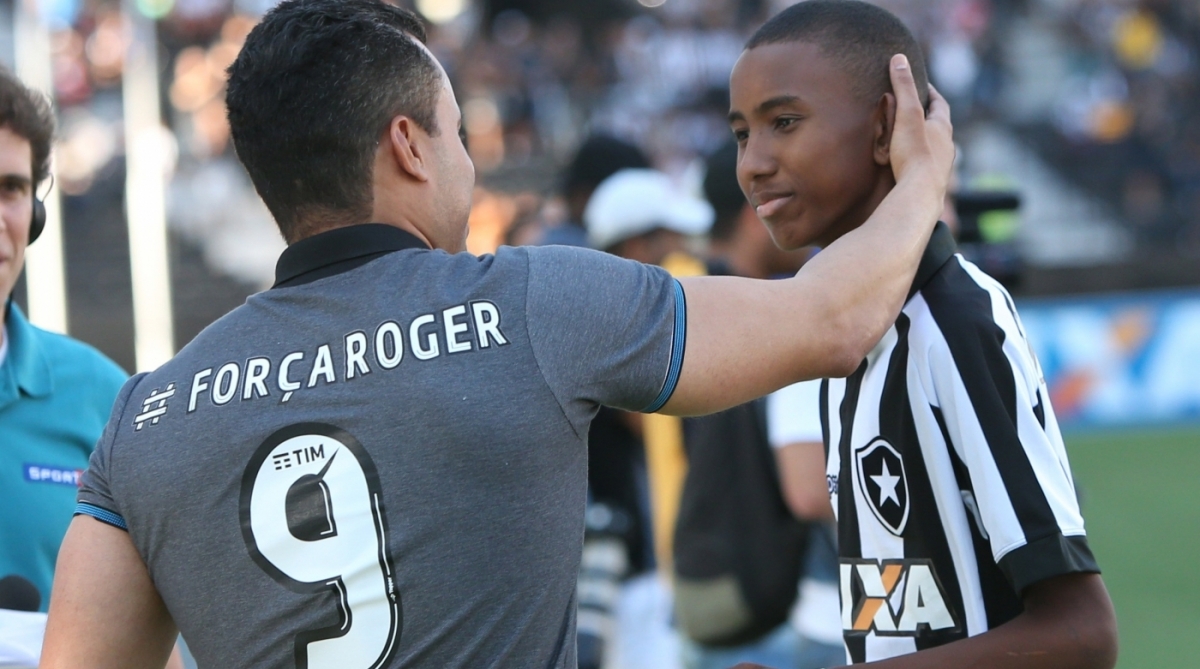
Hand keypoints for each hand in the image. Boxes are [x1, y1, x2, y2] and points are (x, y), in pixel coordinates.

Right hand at [887, 54, 953, 199]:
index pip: (940, 104)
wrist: (919, 195)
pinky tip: (909, 165)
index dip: (931, 93)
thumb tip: (899, 58)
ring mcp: (941, 167)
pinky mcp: (931, 183)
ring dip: (925, 140)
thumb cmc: (914, 154)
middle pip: (939, 126)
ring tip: (911, 138)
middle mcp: (947, 147)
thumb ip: (903, 87)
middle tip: (914, 110)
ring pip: (935, 147)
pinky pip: (927, 166)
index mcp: (943, 128)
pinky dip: (919, 160)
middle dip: (928, 117)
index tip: (921, 85)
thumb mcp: (906, 114)